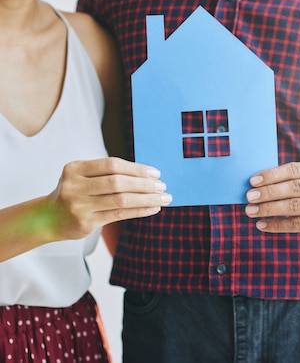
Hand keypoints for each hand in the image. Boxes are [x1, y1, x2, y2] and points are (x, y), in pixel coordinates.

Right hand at [48, 157, 170, 239]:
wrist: (49, 218)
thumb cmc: (75, 193)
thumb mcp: (84, 177)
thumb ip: (108, 173)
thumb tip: (148, 175)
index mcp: (75, 168)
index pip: (112, 164)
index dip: (136, 168)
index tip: (155, 173)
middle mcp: (75, 186)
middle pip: (117, 182)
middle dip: (144, 184)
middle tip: (162, 186)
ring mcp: (79, 205)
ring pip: (121, 200)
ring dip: (147, 199)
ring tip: (163, 198)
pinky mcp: (86, 223)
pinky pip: (119, 215)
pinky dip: (139, 210)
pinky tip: (153, 208)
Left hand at [245, 159, 299, 248]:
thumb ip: (297, 179)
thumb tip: (259, 182)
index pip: (296, 169)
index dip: (273, 175)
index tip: (253, 181)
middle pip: (295, 187)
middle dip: (268, 192)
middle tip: (249, 196)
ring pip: (294, 206)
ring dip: (269, 209)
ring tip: (251, 211)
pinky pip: (297, 223)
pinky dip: (277, 225)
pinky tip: (263, 225)